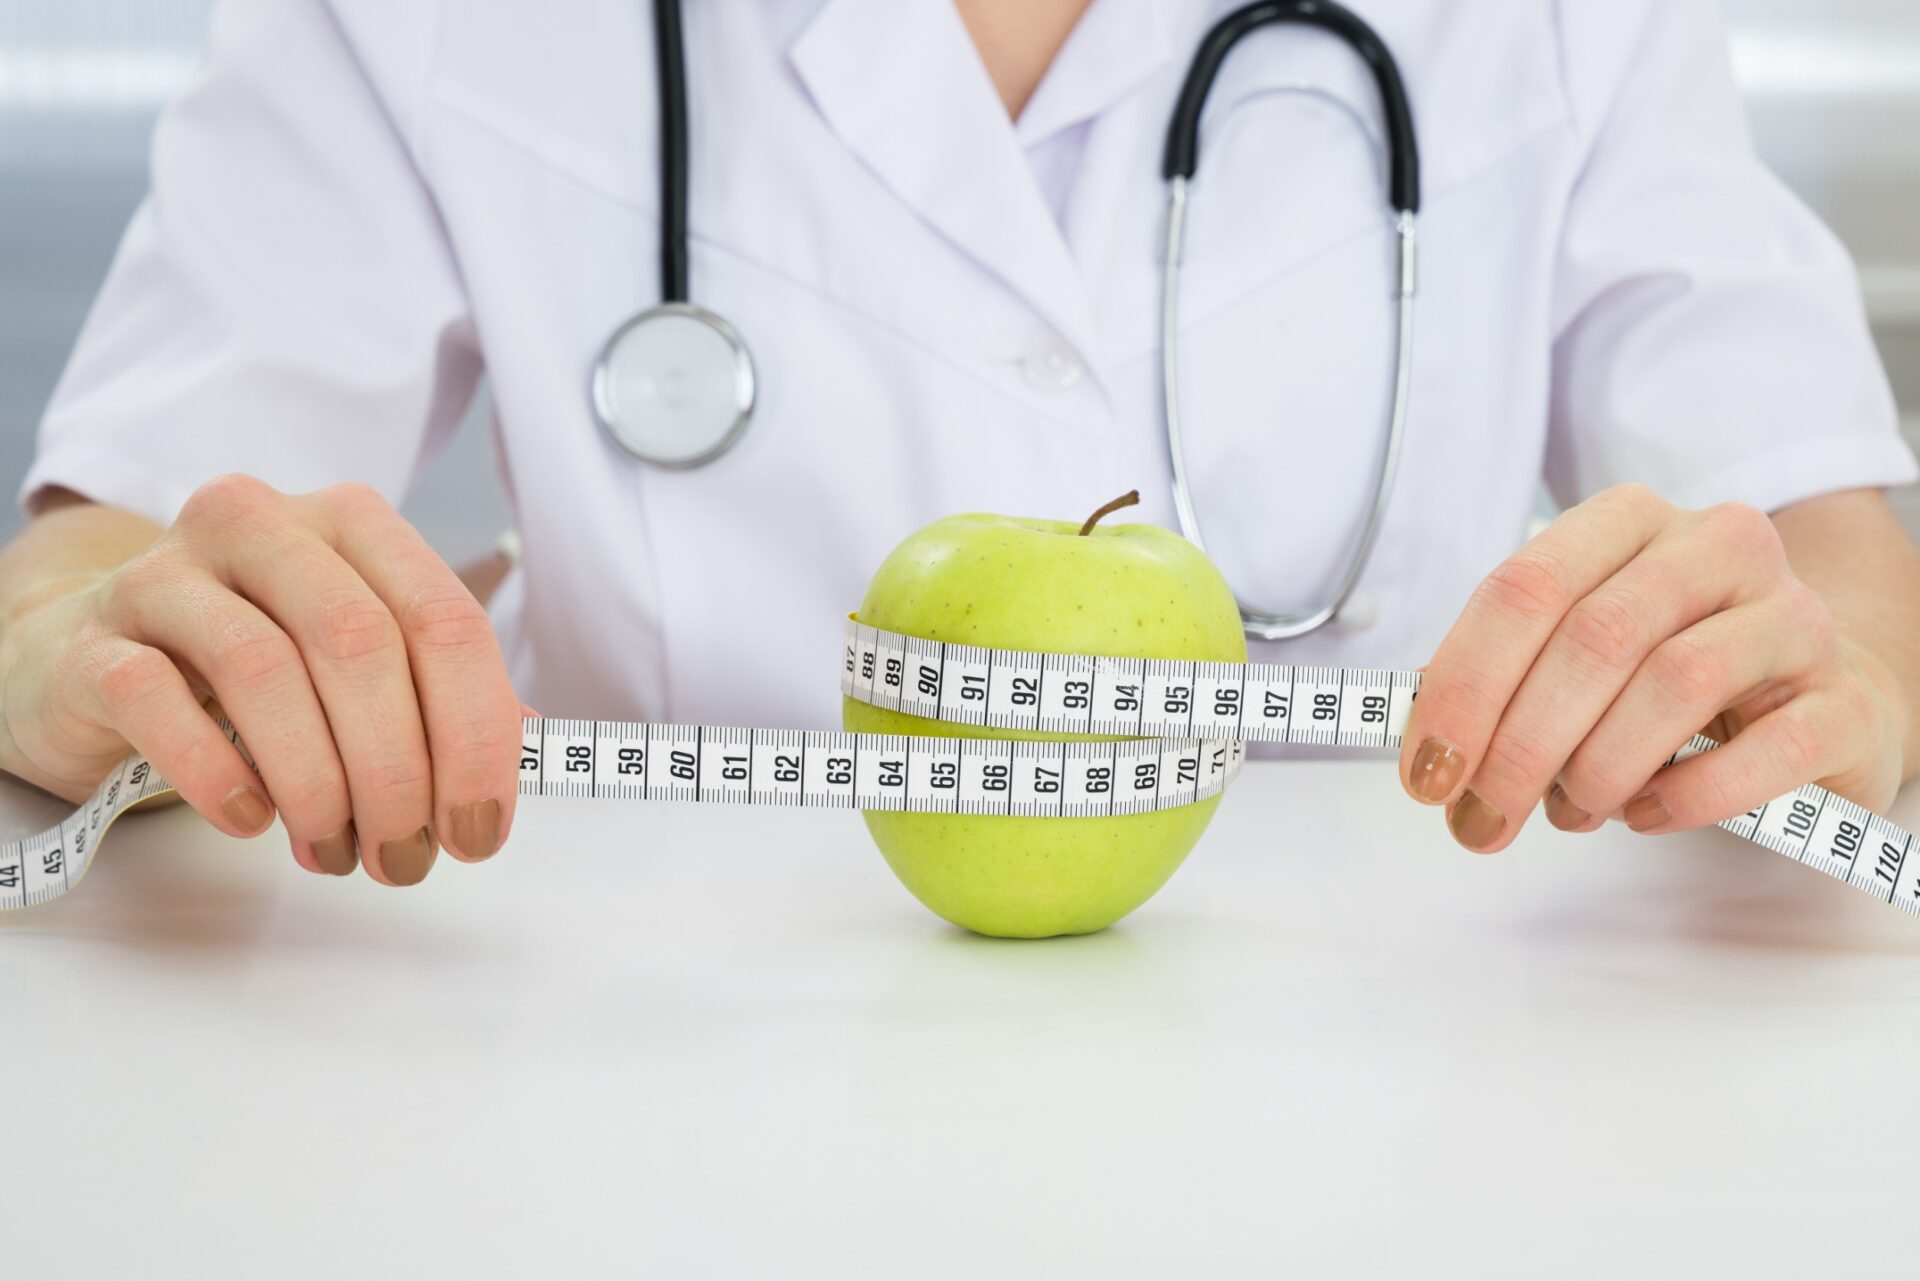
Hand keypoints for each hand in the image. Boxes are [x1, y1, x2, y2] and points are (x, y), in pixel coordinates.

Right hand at [0, 475, 522, 884]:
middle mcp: (262, 527)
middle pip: (360, 643)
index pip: (446, 620)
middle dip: (399, 771)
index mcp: (352, 523)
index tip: (479, 829)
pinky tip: (253, 819)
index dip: (477, 735)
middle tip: (405, 857)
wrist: (93, 657)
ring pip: (264, 670)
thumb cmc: (252, 666)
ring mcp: (167, 575)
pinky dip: (217, 772)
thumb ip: (442, 693)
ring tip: (333, 852)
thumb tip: (536, 752)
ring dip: (318, 784)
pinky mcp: (93, 640)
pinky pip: (159, 699)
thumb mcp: (358, 663)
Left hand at [1398, 484, 1906, 851]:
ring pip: (1674, 683)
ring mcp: (1793, 618)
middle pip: (1593, 637)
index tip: (1426, 773)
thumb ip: (1503, 677)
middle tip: (1481, 818)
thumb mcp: (1577, 653)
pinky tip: (1643, 814)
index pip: (1524, 588)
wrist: (1810, 701)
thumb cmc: (1665, 677)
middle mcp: (1717, 547)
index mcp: (1629, 523)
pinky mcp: (1844, 699)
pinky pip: (1766, 749)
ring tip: (1569, 813)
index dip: (1463, 685)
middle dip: (1518, 744)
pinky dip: (1687, 795)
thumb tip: (1422, 740)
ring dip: (1597, 768)